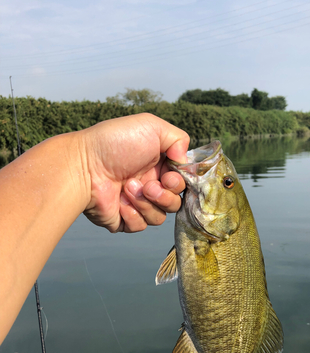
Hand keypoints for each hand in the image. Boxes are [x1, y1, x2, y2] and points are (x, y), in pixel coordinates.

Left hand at [81, 113, 188, 232]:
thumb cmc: (115, 143)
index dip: (180, 183)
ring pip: (160, 217)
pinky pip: (141, 226)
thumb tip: (184, 160)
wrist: (83, 166)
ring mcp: (136, 204)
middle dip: (165, 195)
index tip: (169, 176)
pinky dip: (133, 215)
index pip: (182, 182)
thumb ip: (178, 139)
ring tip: (128, 187)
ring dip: (147, 203)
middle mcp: (149, 185)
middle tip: (148, 185)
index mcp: (157, 165)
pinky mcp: (124, 220)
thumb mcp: (151, 126)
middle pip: (175, 202)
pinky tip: (120, 202)